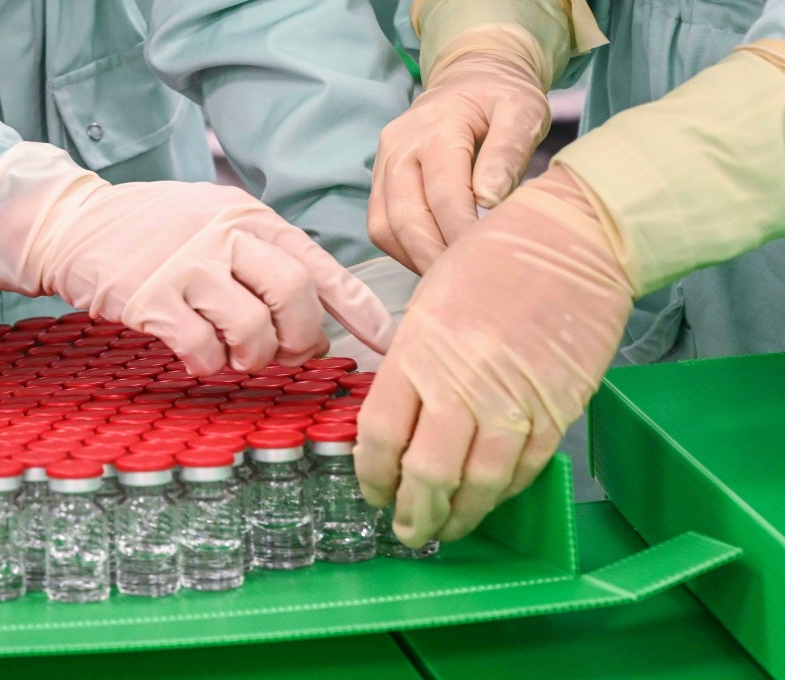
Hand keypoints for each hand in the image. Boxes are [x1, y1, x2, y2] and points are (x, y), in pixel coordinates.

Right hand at [0, 142, 395, 374]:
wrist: (74, 223)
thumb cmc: (155, 231)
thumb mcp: (217, 222)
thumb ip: (263, 259)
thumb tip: (316, 319)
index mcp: (251, 217)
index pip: (321, 263)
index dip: (361, 308)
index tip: (388, 342)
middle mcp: (226, 234)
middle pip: (296, 295)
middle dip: (303, 339)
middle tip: (288, 354)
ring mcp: (188, 264)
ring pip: (253, 329)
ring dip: (253, 357)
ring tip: (235, 355)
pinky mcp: (151, 297)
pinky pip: (202, 349)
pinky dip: (208, 364)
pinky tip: (196, 356)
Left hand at [355, 165, 631, 545]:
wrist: (572, 241)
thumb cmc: (491, 261)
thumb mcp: (428, 306)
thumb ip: (411, 369)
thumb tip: (399, 427)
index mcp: (418, 355)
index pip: (379, 437)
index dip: (371, 475)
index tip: (373, 490)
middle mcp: (461, 386)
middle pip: (425, 474)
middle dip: (411, 514)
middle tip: (407, 530)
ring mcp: (513, 403)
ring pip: (478, 485)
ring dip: (458, 517)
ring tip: (446, 528)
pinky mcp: (557, 411)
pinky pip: (524, 470)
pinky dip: (502, 493)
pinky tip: (488, 498)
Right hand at [368, 51, 549, 273]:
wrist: (468, 79)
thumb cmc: (501, 98)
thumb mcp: (522, 110)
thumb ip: (508, 151)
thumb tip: (489, 199)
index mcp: (435, 128)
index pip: (444, 194)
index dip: (461, 234)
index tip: (485, 262)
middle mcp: (399, 147)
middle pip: (405, 217)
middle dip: (433, 257)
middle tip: (465, 285)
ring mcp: (382, 165)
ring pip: (384, 227)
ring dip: (414, 259)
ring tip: (448, 279)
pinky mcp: (379, 182)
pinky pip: (380, 226)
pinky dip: (404, 251)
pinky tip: (433, 261)